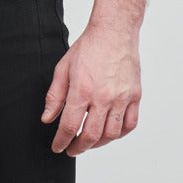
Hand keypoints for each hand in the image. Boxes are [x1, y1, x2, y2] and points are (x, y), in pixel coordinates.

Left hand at [41, 23, 140, 154]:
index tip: (58, 147)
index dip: (61, 141)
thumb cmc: (88, 48)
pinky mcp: (135, 95)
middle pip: (91, 135)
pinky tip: (109, 133)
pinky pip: (130, 123)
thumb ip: (55, 96)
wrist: (114, 32)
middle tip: (72, 149)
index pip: (70, 126)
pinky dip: (119, 133)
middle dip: (78, 147)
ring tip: (89, 142)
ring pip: (112, 134)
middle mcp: (104, 97)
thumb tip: (48, 118)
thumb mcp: (62, 69)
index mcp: (82, 90)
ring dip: (98, 144)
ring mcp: (122, 97)